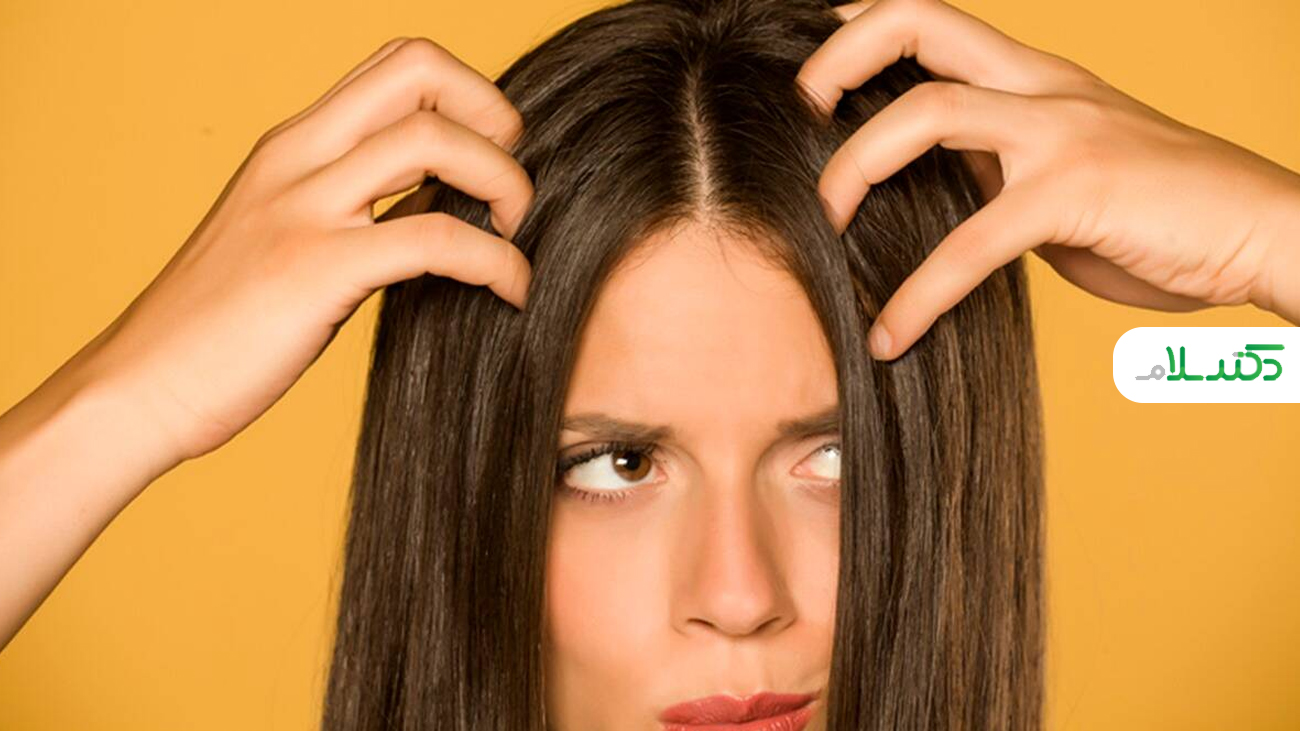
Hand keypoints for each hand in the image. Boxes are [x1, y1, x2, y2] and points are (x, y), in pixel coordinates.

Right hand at [75, 36, 533, 464]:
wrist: (140, 389)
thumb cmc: (218, 328)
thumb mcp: (284, 238)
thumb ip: (352, 207)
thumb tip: (440, 206)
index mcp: (292, 146)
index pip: (396, 65)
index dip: (466, 95)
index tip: (491, 159)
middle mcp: (297, 159)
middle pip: (418, 68)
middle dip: (494, 115)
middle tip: (511, 188)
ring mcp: (303, 210)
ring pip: (434, 141)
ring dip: (505, 184)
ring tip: (516, 237)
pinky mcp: (314, 270)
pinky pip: (435, 241)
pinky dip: (497, 263)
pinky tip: (513, 294)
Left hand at [796, 0, 1299, 359]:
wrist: (1260, 231)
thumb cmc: (1158, 210)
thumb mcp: (1060, 172)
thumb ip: (996, 168)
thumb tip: (927, 190)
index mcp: (1034, 76)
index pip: (931, 20)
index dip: (860, 32)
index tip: (813, 80)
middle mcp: (1043, 85)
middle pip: (920, 22)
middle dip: (839, 60)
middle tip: (796, 118)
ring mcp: (1060, 132)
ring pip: (929, 113)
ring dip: (854, 168)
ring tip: (821, 226)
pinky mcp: (1076, 194)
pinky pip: (971, 242)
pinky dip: (918, 295)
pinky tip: (889, 337)